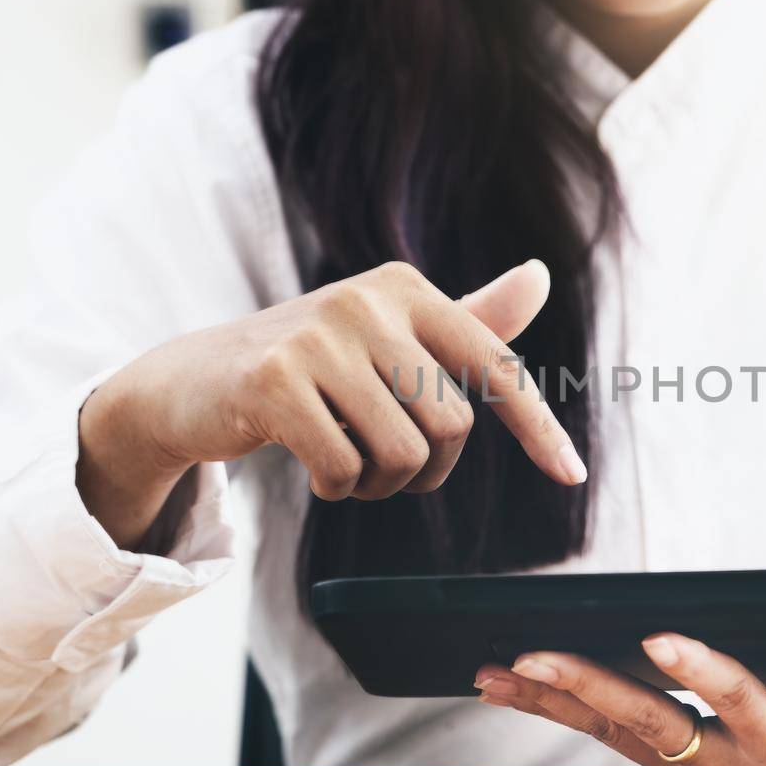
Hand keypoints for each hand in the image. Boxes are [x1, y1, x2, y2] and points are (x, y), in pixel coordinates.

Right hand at [78, 259, 584, 547]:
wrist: (193, 380)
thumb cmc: (310, 366)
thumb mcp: (391, 338)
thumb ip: (467, 321)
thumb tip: (541, 276)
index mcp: (407, 288)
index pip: (495, 366)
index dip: (538, 427)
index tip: (573, 476)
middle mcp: (368, 300)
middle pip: (451, 427)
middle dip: (426, 471)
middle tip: (385, 466)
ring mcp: (318, 336)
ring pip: (402, 454)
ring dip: (379, 485)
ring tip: (346, 464)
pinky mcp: (273, 380)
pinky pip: (344, 469)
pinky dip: (337, 489)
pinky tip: (312, 469)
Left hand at [473, 636, 765, 765]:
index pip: (740, 703)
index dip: (701, 672)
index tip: (659, 638)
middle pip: (651, 723)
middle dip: (588, 688)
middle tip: (532, 656)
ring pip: (615, 732)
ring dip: (553, 702)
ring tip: (494, 671)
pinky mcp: (677, 765)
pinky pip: (610, 735)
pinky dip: (562, 709)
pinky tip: (515, 684)